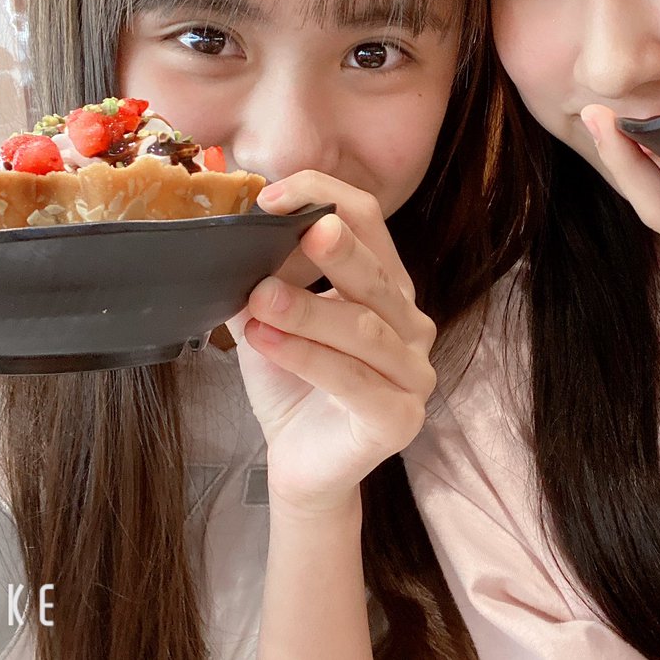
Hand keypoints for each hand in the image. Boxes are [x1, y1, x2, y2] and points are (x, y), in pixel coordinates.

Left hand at [228, 171, 437, 516]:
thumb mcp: (275, 316)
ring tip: (259, 296)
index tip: (271, 197)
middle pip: (374, 275)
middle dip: (331, 250)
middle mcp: (412, 325)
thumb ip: (270, 272)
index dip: (325, 199)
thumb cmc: (292, 383)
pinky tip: (263, 341)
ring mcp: (414, 374)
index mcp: (389, 287)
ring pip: (362, 329)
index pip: (369, 220)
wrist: (300, 463)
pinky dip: (305, 358)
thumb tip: (244, 227)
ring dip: (307, 310)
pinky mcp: (399, 419)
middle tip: (292, 227)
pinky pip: (352, 381)